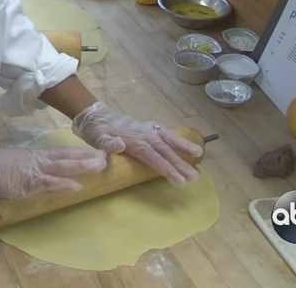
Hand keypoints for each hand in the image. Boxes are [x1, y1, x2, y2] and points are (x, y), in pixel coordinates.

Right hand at [0, 146, 106, 199]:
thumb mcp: (16, 159)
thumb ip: (29, 164)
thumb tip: (36, 167)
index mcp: (36, 155)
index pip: (62, 154)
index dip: (79, 154)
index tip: (95, 153)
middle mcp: (40, 161)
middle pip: (67, 158)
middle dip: (86, 158)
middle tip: (105, 157)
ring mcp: (36, 172)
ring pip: (63, 168)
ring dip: (81, 167)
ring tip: (99, 167)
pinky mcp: (30, 184)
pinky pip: (50, 184)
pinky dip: (63, 185)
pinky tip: (77, 187)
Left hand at [72, 102, 202, 186]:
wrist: (95, 116)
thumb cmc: (96, 132)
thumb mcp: (97, 138)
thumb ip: (107, 144)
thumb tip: (120, 145)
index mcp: (135, 141)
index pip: (154, 157)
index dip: (167, 169)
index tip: (179, 180)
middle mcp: (145, 135)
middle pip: (165, 151)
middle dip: (180, 164)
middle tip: (194, 177)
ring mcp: (148, 130)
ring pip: (169, 140)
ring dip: (184, 148)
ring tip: (199, 155)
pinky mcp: (148, 127)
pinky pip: (165, 133)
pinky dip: (176, 139)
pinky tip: (185, 145)